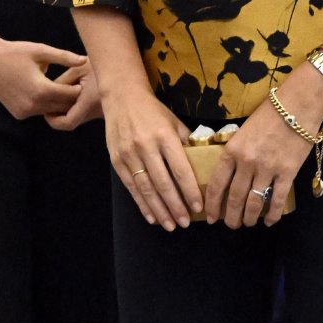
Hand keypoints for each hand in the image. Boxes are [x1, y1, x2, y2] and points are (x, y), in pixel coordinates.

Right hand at [0, 36, 86, 120]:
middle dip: (71, 97)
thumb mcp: (41, 51)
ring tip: (69, 91)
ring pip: (51, 111)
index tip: (85, 79)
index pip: (70, 94)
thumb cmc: (16, 52)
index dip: (79, 87)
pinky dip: (45, 105)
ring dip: (59, 103)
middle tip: (82, 87)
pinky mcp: (19, 114)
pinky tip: (52, 95)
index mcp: (41, 90)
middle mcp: (33, 105)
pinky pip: (39, 111)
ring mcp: (25, 112)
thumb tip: (85, 60)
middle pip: (63, 106)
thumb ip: (64, 57)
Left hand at [45, 63, 103, 130]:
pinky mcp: (103, 110)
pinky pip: (84, 113)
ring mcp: (101, 112)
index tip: (45, 111)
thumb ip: (63, 82)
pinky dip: (74, 108)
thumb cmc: (101, 63)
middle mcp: (97, 111)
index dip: (53, 120)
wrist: (124, 63)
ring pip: (77, 118)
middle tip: (47, 105)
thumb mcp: (79, 68)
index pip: (68, 122)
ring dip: (66, 111)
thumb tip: (50, 94)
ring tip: (58, 97)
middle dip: (57, 116)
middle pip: (71, 123)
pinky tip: (71, 95)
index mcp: (90, 101)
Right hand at [105, 88, 203, 230]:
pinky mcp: (117, 160)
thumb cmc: (153, 111)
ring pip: (146, 188)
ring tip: (170, 225)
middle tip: (185, 222)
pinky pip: (131, 186)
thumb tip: (206, 161)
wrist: (122, 97)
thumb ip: (187, 142)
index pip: (180, 168)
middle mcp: (146, 146)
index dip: (189, 190)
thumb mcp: (174, 121)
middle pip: (163, 182)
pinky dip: (142, 204)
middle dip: (175, 206)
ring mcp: (129, 154)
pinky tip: (152, 217)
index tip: (198, 206)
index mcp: (164, 136)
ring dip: (159, 209)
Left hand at [204, 78, 322, 227]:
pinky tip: (269, 221)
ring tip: (247, 224)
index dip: (212, 204)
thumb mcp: (243, 130)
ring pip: (253, 202)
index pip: (216, 183)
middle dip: (231, 216)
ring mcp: (267, 169)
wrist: (298, 104)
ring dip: (249, 217)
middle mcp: (247, 162)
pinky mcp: (287, 173)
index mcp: (232, 150)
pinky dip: (272, 214)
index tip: (211, 216)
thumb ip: (236, 151)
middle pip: (234, 197)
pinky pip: (277, 200)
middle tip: (230, 225)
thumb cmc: (270, 113)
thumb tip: (230, 172)